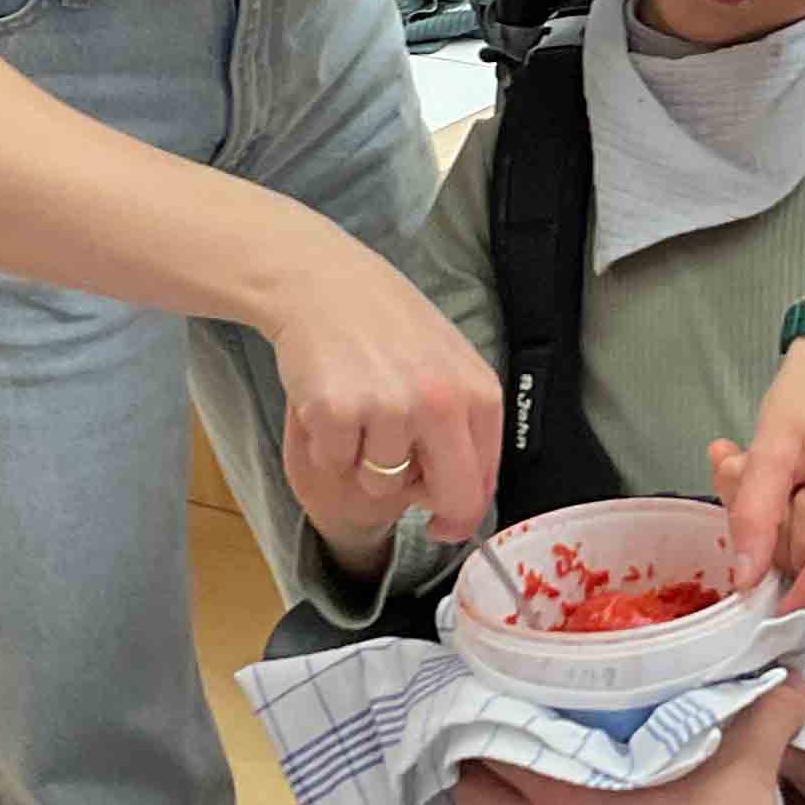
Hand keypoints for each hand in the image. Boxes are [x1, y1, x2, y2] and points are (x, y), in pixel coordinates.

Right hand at [263, 219, 500, 540]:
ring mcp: (389, 408)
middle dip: (423, 507)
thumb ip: (461, 423)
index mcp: (477, 390)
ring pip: (380, 484)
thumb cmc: (383, 321)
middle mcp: (441, 402)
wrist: (320, 282)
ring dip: (362, 462)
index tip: (442, 523)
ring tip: (356, 411)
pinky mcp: (338, 413)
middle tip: (398, 495)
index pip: (483, 481)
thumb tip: (461, 496)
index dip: (461, 515)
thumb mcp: (446, 362)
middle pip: (449, 496)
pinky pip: (334, 464)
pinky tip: (328, 401)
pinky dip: (326, 444)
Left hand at [460, 683, 804, 804]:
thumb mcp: (746, 774)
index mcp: (564, 797)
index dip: (492, 721)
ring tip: (516, 804)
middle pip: (474, 797)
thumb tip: (790, 678)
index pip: (494, 747)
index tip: (504, 705)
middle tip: (508, 749)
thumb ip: (763, 717)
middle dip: (482, 769)